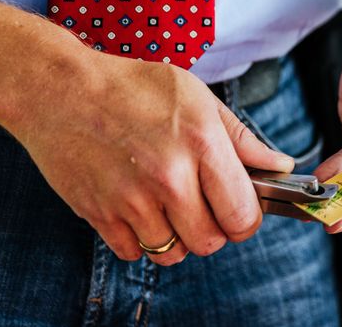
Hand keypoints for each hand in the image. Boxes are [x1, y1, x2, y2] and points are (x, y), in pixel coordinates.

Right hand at [8, 47, 294, 264]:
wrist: (61, 91)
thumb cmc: (134, 88)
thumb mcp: (199, 98)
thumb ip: (242, 139)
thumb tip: (280, 166)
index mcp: (202, 144)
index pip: (243, 214)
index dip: (247, 218)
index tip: (240, 207)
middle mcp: (169, 177)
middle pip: (211, 242)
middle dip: (215, 229)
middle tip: (206, 206)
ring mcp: (131, 200)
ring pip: (173, 253)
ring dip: (179, 238)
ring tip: (172, 206)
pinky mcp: (99, 214)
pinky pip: (134, 253)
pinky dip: (142, 240)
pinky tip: (142, 209)